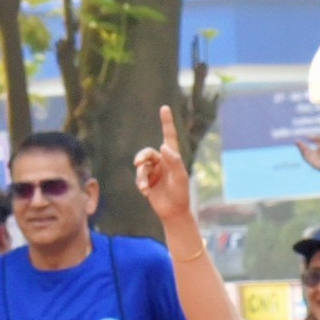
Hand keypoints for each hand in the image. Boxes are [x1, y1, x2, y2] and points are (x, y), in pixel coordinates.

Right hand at [134, 107, 195, 225]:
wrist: (174, 212)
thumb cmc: (181, 194)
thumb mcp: (180, 178)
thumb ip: (173, 161)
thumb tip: (163, 147)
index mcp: (172, 158)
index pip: (169, 137)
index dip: (166, 122)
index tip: (164, 108)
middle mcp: (162, 162)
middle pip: (148, 153)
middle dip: (142, 157)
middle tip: (138, 163)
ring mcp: (154, 171)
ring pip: (141, 167)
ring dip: (141, 176)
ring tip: (144, 187)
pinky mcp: (147, 181)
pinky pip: (139, 177)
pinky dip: (141, 183)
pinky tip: (145, 192)